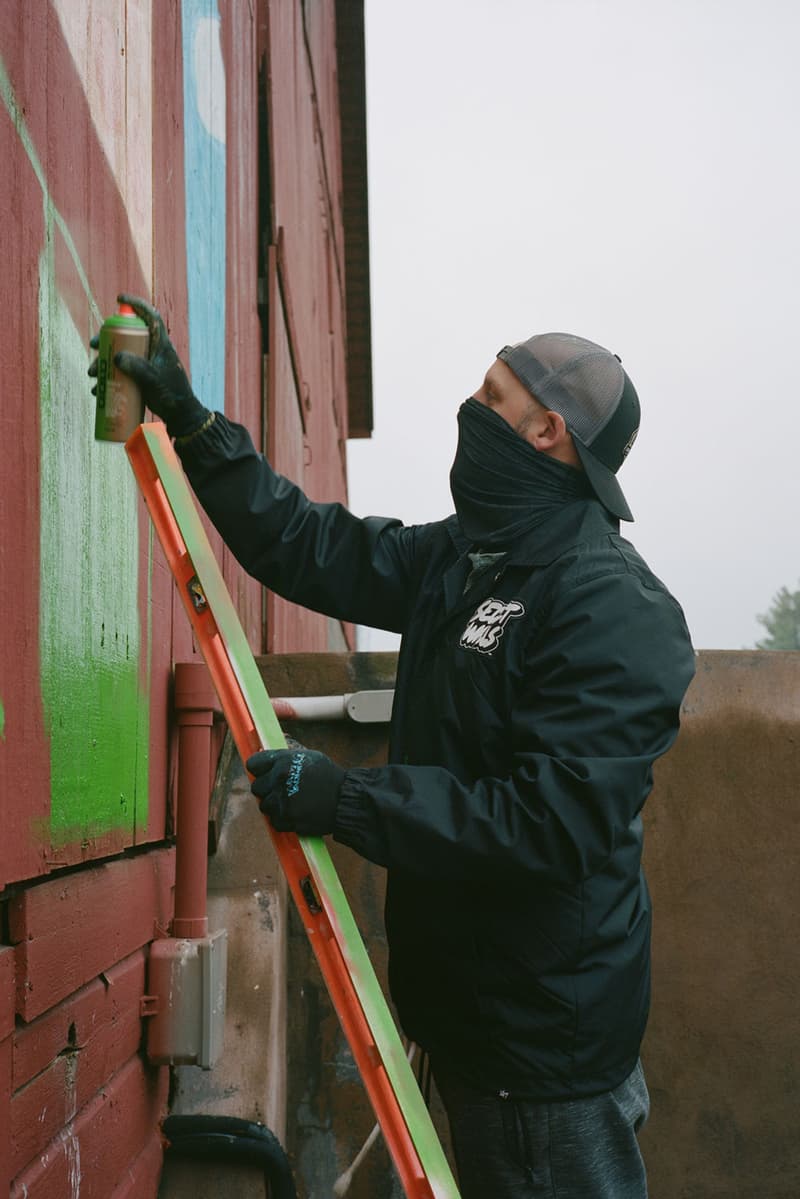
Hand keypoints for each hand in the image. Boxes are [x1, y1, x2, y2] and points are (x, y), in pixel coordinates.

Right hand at [87, 294, 209, 437]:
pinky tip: (97, 391)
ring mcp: (145, 366)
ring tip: (92, 374)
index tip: (119, 299)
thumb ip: (137, 367)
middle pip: (127, 337)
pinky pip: (121, 374)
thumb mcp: (153, 379)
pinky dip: (107, 380)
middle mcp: (152, 352)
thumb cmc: (172, 396)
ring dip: (102, 363)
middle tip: (93, 345)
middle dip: (106, 340)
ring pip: (120, 357)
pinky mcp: (140, 379)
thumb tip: (115, 356)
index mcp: (161, 345)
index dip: (136, 304)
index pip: (150, 317)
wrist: (180, 417)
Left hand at [247, 747, 344, 835]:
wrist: (345, 799)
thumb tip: (263, 748)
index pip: (253, 764)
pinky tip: (297, 812)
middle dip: (267, 789)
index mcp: (284, 761)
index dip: (259, 769)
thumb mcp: (309, 756)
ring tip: (293, 802)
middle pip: (257, 787)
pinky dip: (283, 820)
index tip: (265, 773)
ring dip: (275, 806)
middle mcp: (280, 779)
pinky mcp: (287, 818)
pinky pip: (274, 821)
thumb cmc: (328, 776)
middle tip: (282, 790)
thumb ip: (285, 755)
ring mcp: (282, 800)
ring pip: (264, 806)